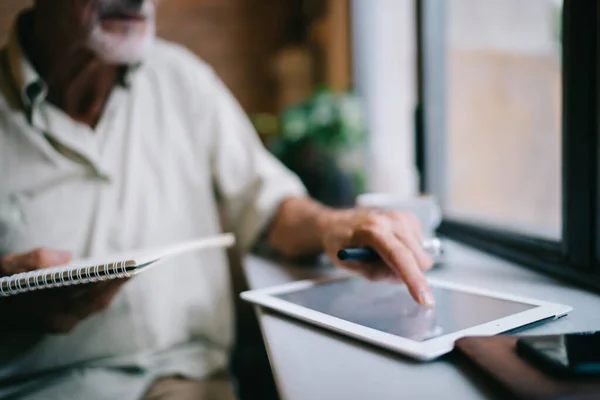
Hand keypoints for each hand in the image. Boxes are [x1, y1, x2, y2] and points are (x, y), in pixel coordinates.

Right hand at [0, 248, 126, 333]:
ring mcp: (59, 325)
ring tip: (129, 271)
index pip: (87, 289)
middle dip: (118, 283)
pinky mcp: (60, 326)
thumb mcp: (7, 266)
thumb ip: (35, 259)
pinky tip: (111, 282)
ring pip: (95, 307)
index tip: (129, 266)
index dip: (111, 278)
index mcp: (45, 303)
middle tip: (137, 266)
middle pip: (96, 300)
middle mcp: (56, 318)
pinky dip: (102, 296)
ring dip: (113, 290)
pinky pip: (89, 311)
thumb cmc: (0, 284)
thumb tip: (67, 257)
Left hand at [320, 209, 434, 305]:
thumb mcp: (349, 264)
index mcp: (373, 230)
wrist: (336, 223)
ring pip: (422, 255)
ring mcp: (402, 217)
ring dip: (408, 263)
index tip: (425, 300)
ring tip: (383, 256)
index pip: (400, 256)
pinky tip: (390, 247)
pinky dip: (409, 252)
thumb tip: (401, 277)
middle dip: (410, 274)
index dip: (414, 279)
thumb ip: (375, 272)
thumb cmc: (340, 244)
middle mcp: (392, 220)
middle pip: (420, 259)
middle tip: (384, 271)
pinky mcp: (408, 218)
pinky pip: (420, 246)